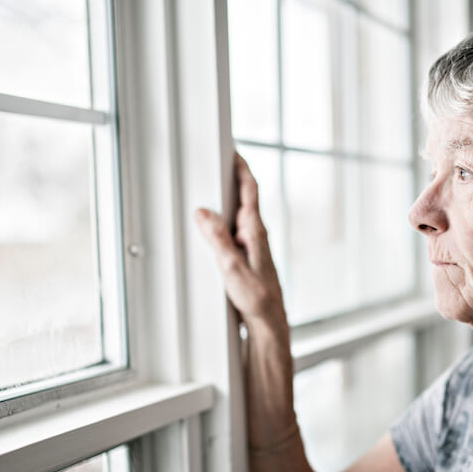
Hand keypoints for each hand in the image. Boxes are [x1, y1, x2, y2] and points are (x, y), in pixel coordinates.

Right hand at [195, 152, 286, 330]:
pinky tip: (212, 226)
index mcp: (255, 232)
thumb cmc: (257, 298)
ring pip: (237, 215)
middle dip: (231, 178)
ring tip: (209, 188)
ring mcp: (252, 245)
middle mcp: (256, 235)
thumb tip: (204, 213)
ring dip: (226, 200)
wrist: (268, 321)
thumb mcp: (232, 268)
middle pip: (244, 198)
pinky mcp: (247, 256)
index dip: (242, 168)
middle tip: (217, 161)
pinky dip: (223, 221)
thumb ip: (218, 239)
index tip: (233, 150)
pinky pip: (233, 231)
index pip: (251, 191)